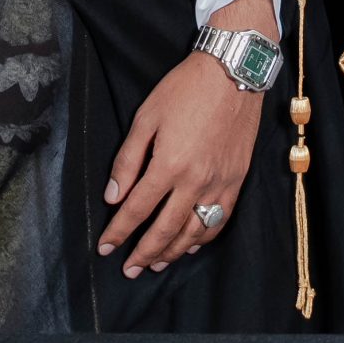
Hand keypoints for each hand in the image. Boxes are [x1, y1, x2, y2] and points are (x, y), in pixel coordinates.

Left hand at [99, 0, 273, 277]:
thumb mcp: (147, 117)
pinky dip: (204, 238)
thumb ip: (128, 160)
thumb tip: (113, 196)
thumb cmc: (185, 89)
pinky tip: (191, 245)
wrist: (233, 72)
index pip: (137, 210)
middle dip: (143, 253)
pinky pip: (220, 220)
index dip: (119, 231)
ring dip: (172, 252)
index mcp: (169, 165)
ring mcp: (220, 183)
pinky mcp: (237, 180)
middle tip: (128, 269)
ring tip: (155, 264)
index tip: (106, 247)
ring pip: (194, 232)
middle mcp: (196, 181)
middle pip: (165, 230)